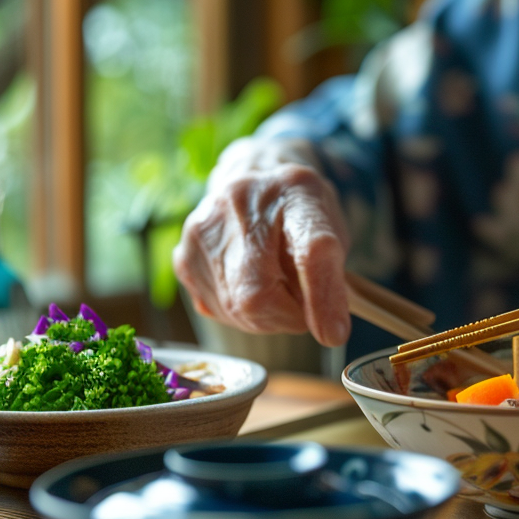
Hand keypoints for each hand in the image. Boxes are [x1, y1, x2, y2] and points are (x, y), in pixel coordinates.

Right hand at [173, 139, 352, 345]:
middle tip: (303, 305)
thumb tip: (329, 333)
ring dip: (267, 317)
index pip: (311, 247)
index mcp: (295, 191)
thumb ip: (334, 277)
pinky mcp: (184, 258)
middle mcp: (240, 202)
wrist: (253, 185)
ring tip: (278, 286)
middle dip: (288, 317)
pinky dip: (243, 314)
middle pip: (260, 295)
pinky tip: (252, 286)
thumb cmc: (297, 214)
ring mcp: (203, 230)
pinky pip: (220, 311)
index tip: (333, 333)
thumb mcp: (333, 231)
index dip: (322, 295)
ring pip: (237, 311)